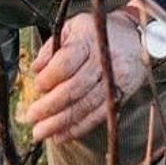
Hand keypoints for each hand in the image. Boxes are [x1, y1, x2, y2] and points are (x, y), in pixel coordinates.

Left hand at [22, 10, 147, 142]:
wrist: (135, 38)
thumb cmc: (95, 34)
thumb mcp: (71, 29)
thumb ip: (51, 49)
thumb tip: (35, 69)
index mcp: (89, 39)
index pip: (67, 62)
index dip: (50, 77)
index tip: (36, 87)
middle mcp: (105, 60)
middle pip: (76, 88)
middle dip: (50, 106)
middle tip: (31, 118)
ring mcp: (116, 80)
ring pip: (86, 105)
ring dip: (61, 122)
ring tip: (41, 132)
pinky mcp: (122, 95)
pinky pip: (99, 115)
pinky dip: (79, 127)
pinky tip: (61, 135)